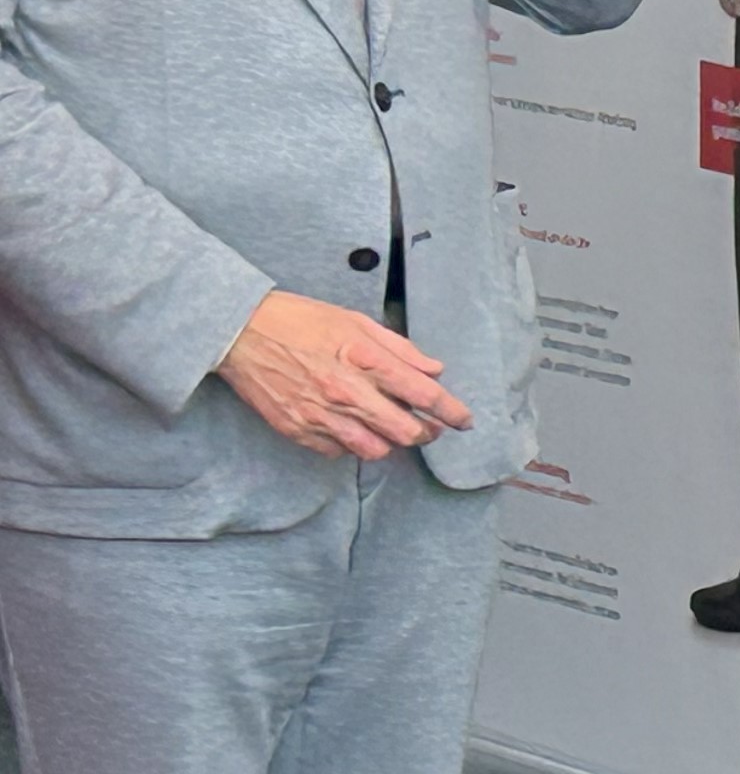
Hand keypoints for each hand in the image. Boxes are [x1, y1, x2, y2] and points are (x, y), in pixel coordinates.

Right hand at [218, 291, 473, 460]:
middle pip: (406, 432)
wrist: (239, 332)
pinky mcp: (298, 430)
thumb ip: (400, 349)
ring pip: (375, 449)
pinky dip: (353, 444)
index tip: (465, 420)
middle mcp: (346, 392)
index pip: (423, 395)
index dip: (452, 411)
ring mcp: (320, 415)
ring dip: (391, 442)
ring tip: (391, 428)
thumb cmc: (300, 321)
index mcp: (365, 359)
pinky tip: (353, 428)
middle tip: (431, 428)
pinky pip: (339, 452)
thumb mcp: (356, 321)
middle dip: (427, 433)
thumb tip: (434, 371)